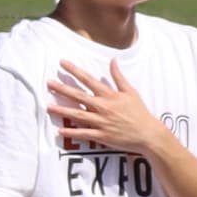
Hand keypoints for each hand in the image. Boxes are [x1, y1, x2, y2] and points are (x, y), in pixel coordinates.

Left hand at [46, 61, 169, 161]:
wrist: (147, 133)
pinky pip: (84, 133)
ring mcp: (101, 122)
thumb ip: (118, 77)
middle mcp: (103, 107)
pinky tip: (60, 131)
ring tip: (48, 107)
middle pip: (79, 96)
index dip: (74, 71)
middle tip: (48, 83)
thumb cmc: (139, 112)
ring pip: (77, 115)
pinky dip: (72, 132)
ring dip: (62, 111)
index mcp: (109, 95)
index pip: (88, 80)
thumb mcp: (130, 91)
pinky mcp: (102, 135)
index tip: (62, 63)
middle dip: (62, 89)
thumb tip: (113, 60)